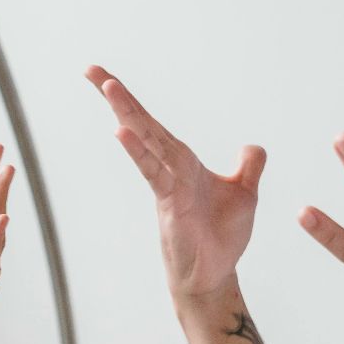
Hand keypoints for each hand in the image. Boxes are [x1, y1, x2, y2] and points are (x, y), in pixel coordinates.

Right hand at [86, 66, 265, 301]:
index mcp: (184, 163)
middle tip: (90, 68)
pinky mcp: (169, 203)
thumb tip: (253, 146)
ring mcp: (167, 184)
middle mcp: (171, 169)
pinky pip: (153, 171)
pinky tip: (122, 131)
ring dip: (127, 113)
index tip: (106, 78)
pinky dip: (139, 151)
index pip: (155, 126)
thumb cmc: (222, 238)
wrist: (214, 275)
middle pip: (142, 125)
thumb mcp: (244, 195)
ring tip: (106, 85)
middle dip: (118, 97)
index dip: (134, 103)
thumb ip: (248, 168)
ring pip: (145, 141)